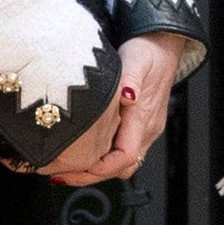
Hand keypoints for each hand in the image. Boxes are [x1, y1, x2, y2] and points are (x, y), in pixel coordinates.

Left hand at [46, 35, 184, 187]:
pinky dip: (101, 158)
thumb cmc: (148, 54)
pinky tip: (83, 152)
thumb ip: (131, 80)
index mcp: (143, 118)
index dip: (100, 168)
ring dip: (96, 170)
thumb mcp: (136, 61)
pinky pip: (121, 151)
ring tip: (67, 168)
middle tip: (59, 176)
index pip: (125, 157)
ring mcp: (144, 130)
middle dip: (90, 176)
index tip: (73, 168)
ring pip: (121, 163)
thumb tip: (127, 96)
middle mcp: (147, 130)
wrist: (163, 48)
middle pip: (121, 168)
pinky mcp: (138, 126)